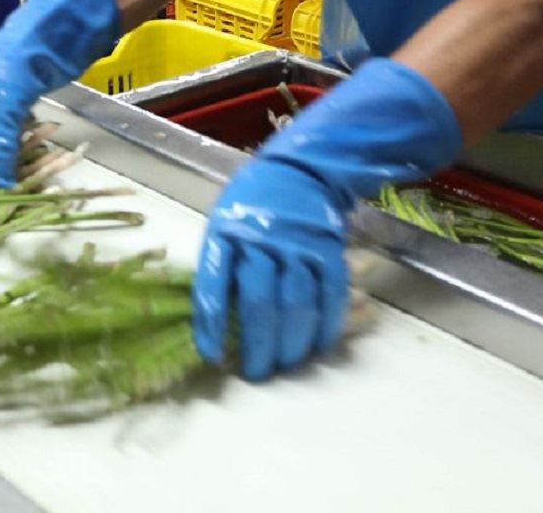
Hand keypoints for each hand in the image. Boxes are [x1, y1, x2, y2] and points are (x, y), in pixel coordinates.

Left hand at [191, 158, 348, 381]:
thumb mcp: (224, 223)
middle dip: (257, 344)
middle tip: (256, 371)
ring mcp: (299, 243)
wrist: (299, 170)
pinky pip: (330, 295)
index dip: (211, 324)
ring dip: (291, 343)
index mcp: (225, 230)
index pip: (213, 283)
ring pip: (296, 303)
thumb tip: (214, 322)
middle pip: (259, 300)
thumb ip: (221, 265)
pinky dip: (326, 326)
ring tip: (285, 364)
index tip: (213, 355)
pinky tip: (317, 345)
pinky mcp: (330, 249)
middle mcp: (261, 237)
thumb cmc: (251, 204)